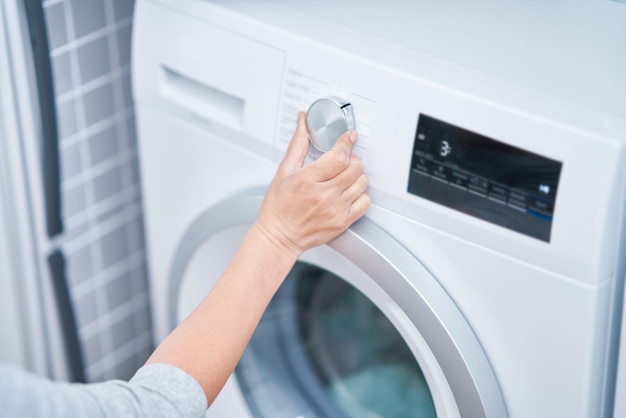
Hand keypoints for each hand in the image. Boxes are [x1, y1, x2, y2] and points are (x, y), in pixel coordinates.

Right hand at [254, 111, 370, 255]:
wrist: (279, 236)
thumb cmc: (278, 207)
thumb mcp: (284, 171)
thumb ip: (298, 145)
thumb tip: (302, 122)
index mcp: (308, 180)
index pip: (339, 156)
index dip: (346, 143)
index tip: (348, 137)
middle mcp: (324, 195)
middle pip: (355, 167)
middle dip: (351, 158)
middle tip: (343, 159)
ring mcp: (335, 210)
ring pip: (362, 182)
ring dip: (356, 175)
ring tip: (345, 176)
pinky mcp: (342, 222)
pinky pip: (365, 202)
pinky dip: (361, 194)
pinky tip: (349, 192)